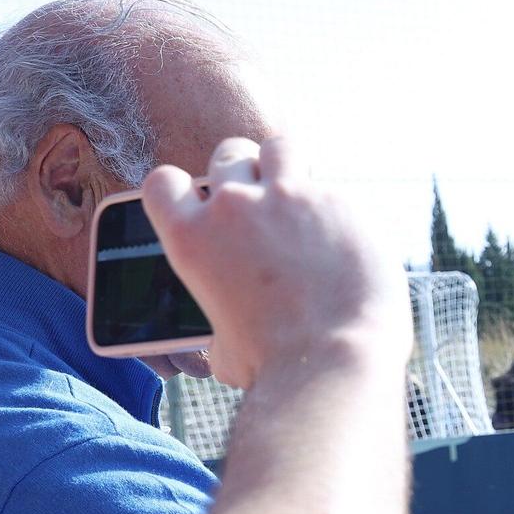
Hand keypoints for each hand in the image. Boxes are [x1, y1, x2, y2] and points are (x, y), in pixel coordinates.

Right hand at [141, 136, 410, 389]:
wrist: (333, 362)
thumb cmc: (274, 366)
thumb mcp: (221, 343)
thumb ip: (219, 320)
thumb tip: (226, 337)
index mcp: (190, 238)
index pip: (163, 182)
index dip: (181, 189)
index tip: (200, 200)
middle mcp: (234, 206)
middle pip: (229, 154)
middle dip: (244, 170)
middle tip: (266, 198)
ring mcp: (289, 197)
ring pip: (280, 147)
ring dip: (288, 164)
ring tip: (304, 196)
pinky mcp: (339, 203)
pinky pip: (335, 189)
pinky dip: (338, 208)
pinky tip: (349, 239)